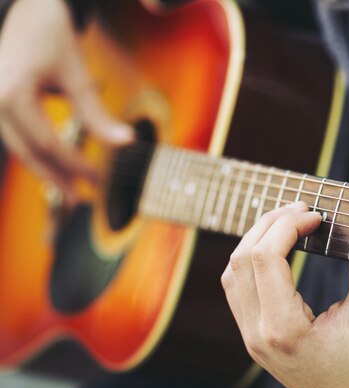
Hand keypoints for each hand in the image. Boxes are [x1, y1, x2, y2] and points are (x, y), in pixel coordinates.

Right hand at [0, 0, 132, 201]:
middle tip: (84, 199)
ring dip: (47, 170)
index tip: (100, 180)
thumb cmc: (53, 38)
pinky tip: (59, 166)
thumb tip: (127, 143)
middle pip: (29, 153)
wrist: (28, 10)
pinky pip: (18, 138)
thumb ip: (98, 113)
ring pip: (21, 149)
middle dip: (58, 178)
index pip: (48, 144)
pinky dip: (39, 154)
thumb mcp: (77, 75)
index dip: (76, 165)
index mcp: (13, 96)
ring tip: (72, 190)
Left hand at [222, 202, 348, 387]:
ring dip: (256, 240)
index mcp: (283, 330)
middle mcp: (257, 334)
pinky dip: (251, 261)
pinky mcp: (253, 337)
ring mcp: (250, 337)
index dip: (288, 225)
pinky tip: (275, 249)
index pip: (265, 258)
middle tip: (302, 210)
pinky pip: (237, 288)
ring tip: (287, 223)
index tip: (317, 215)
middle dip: (270, 224)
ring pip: (232, 273)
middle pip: (241, 259)